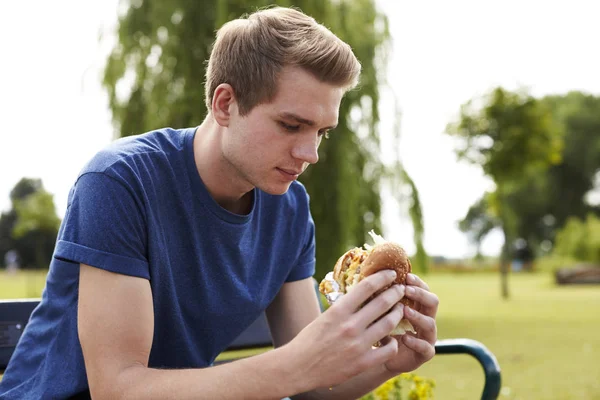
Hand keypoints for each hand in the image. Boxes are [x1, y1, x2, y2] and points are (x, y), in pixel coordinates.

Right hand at [289, 270, 405, 388]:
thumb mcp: (325, 316)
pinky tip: (392, 339)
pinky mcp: (363, 362)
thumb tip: (362, 293)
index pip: (367, 286)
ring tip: (400, 309)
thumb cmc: (310, 339)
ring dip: (398, 314)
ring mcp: (358, 345)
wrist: (299, 367)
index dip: (383, 277)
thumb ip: (344, 307)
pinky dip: (394, 342)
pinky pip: (388, 349)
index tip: (391, 274)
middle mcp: (350, 325)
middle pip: (382, 302)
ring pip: (389, 324)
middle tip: (401, 289)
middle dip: (396, 293)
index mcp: (338, 310)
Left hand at [383, 273, 438, 373]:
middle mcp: (426, 319)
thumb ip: (381, 299)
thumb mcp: (381, 312)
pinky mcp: (425, 353)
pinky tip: (405, 338)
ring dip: (418, 316)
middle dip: (421, 294)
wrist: (381, 357)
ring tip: (405, 311)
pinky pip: (426, 347)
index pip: (423, 289)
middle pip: (433, 302)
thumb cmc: (382, 329)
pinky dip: (416, 342)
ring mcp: (428, 336)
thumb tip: (370, 278)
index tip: (406, 276)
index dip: (417, 282)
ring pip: (430, 323)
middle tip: (406, 290)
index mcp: (418, 306)